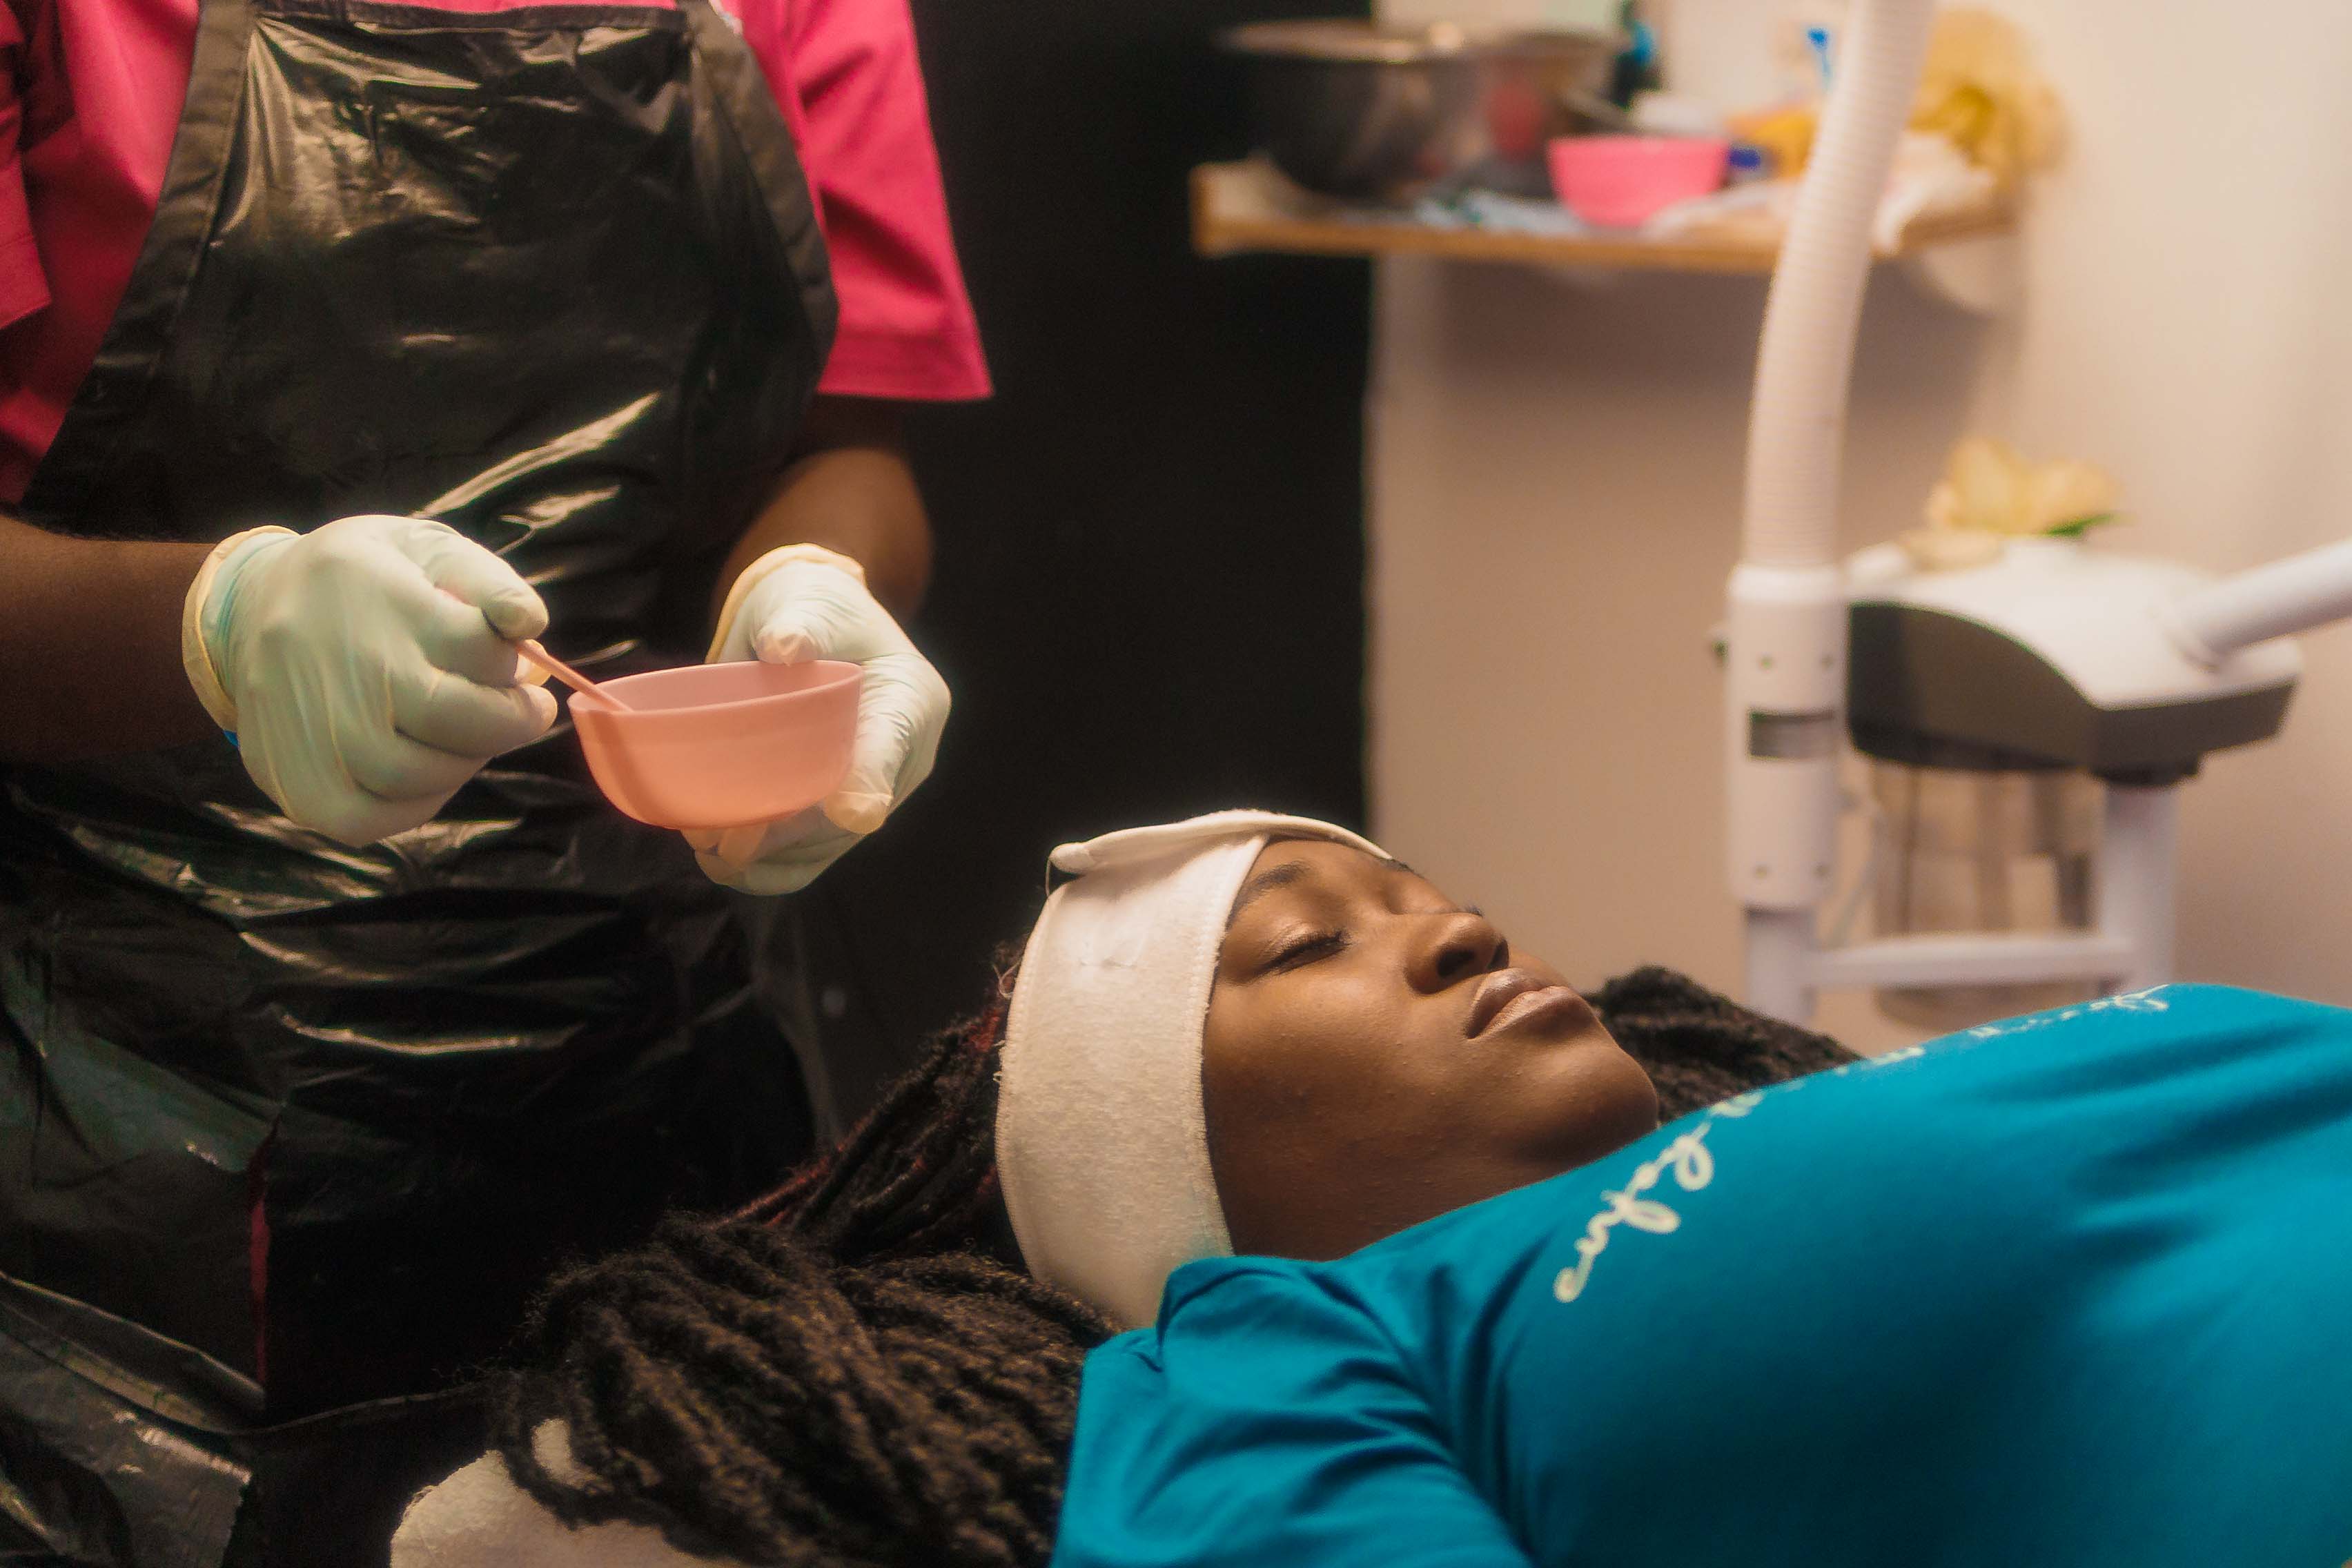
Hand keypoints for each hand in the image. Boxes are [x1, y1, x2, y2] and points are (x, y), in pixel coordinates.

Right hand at [183, 515, 556, 844]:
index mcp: (373, 593)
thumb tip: (529, 623)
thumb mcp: (425, 548)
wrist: (250, 606)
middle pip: (449, 718)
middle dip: (506, 721)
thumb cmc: (365, 581)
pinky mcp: (286, 777)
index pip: (476, 647)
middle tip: (522, 712)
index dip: (513, 665)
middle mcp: (332, 662)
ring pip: (412, 775)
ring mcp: (304, 726)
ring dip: (464, 761)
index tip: (522, 669)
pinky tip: (427, 770)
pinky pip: (365, 819)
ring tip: (468, 735)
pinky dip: (414, 804)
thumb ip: (489, 580)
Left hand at [687, 544, 948, 893]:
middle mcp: (898, 756)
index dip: (871, 781)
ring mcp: (866, 787)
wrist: (811, 625)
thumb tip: (786, 644)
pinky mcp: (831, 807)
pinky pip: (808, 853)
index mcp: (910, 700)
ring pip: (826, 846)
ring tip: (710, 854)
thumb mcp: (811, 602)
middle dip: (792, 838)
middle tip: (729, 846)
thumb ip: (803, 622)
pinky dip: (765, 864)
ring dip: (770, 861)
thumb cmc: (815, 608)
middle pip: (851, 815)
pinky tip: (719, 861)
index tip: (849, 813)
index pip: (892, 745)